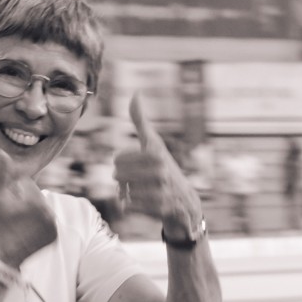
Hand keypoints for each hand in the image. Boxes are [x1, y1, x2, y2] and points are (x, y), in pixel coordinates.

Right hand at [0, 147, 56, 267]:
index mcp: (39, 201)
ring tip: (14, 224)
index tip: (5, 206)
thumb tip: (1, 151)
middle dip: (21, 202)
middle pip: (33, 197)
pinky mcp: (53, 237)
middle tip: (8, 217)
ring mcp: (54, 227)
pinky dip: (35, 224)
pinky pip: (44, 223)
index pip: (25, 185)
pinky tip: (23, 231)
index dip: (11, 191)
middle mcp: (51, 213)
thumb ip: (2, 173)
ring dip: (28, 213)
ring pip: (38, 210)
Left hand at [114, 96, 201, 236]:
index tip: (134, 163)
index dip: (121, 162)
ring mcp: (160, 190)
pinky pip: (127, 206)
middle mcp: (159, 170)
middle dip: (122, 179)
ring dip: (126, 192)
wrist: (184, 200)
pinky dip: (129, 205)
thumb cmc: (163, 166)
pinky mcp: (159, 208)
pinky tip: (140, 202)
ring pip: (121, 192)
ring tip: (137, 190)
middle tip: (134, 179)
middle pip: (116, 175)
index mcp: (155, 153)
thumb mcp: (154, 142)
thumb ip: (140, 120)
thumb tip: (136, 93)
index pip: (117, 158)